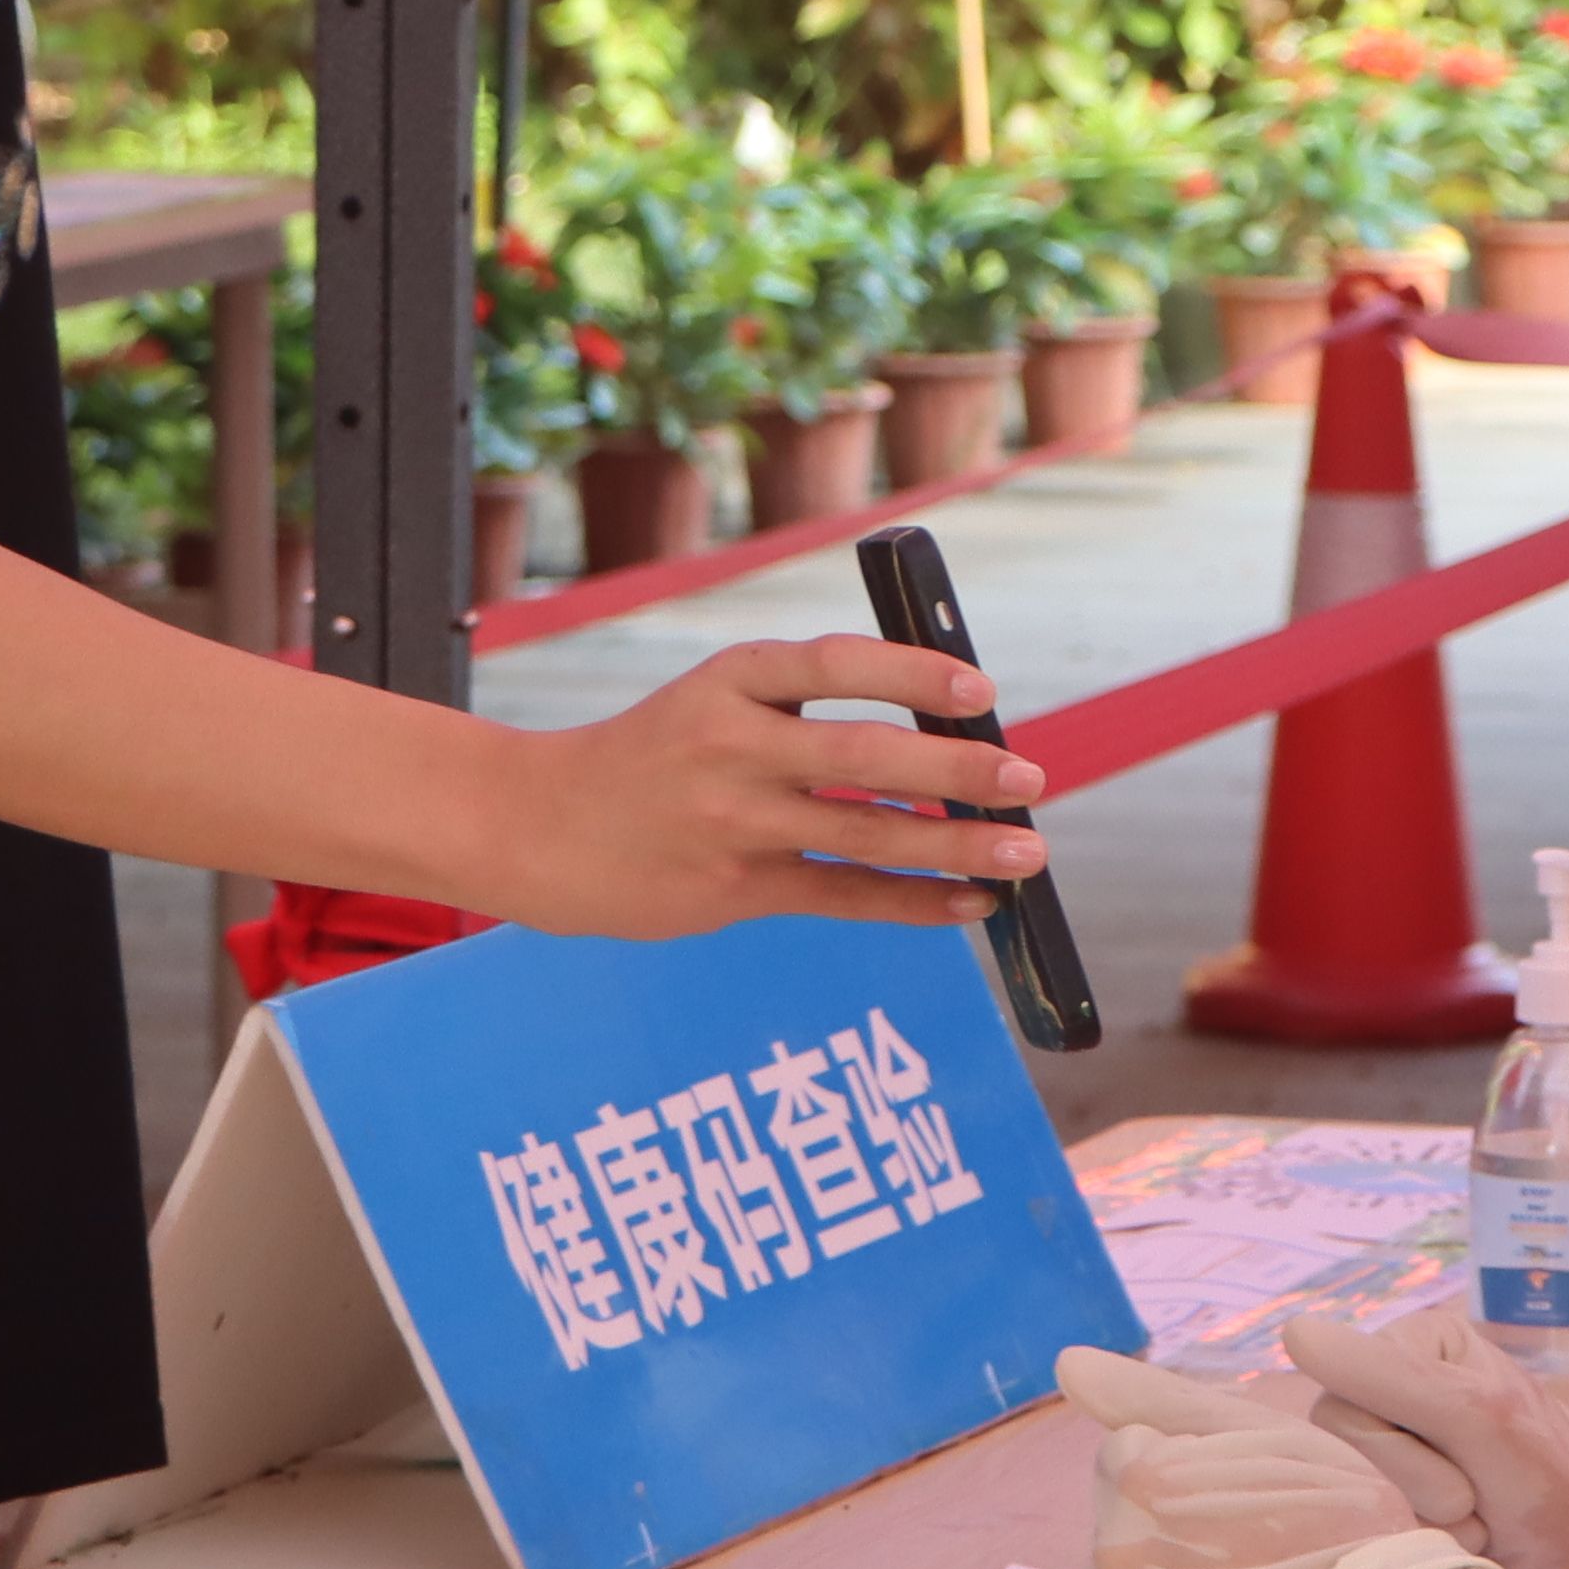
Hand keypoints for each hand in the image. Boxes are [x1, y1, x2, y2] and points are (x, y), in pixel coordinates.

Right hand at [463, 635, 1051, 942]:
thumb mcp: (713, 702)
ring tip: (1026, 853)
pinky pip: (841, 897)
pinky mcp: (733, 889)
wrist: (539, 827)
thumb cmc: (654, 758)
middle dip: (957, 769)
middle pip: (864, 756)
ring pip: (864, 836)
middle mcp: (730, 746)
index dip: (911, 673)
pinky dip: (913, 903)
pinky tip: (969, 903)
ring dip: (955, 845)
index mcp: (729, 679)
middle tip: (1028, 778)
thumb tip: (941, 732)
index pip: (833, 664)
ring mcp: (731, 822)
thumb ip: (802, 708)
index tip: (979, 688)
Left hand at [1057, 1344, 1426, 1568]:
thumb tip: (1065, 1364)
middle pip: (1117, 1530)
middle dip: (1165, 1535)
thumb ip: (1158, 1397)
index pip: (1123, 1459)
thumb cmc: (1339, 1523)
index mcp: (1136, 1481)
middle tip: (1245, 1556)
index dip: (1183, 1472)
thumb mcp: (1264, 1434)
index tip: (1238, 1502)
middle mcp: (1112, 1557)